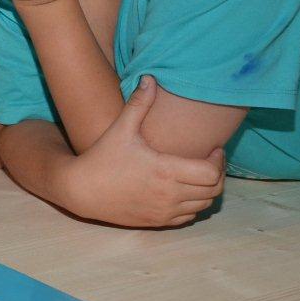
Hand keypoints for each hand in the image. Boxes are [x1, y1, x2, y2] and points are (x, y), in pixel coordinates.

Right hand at [64, 76, 225, 226]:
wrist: (81, 190)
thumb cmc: (101, 158)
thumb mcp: (120, 129)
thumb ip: (138, 104)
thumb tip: (150, 78)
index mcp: (165, 171)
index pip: (211, 172)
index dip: (219, 160)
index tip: (213, 149)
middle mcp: (168, 195)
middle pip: (214, 190)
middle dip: (218, 174)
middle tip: (210, 160)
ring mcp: (163, 212)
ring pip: (204, 205)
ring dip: (207, 190)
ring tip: (198, 174)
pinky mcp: (157, 222)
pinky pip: (188, 218)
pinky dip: (193, 205)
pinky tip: (183, 191)